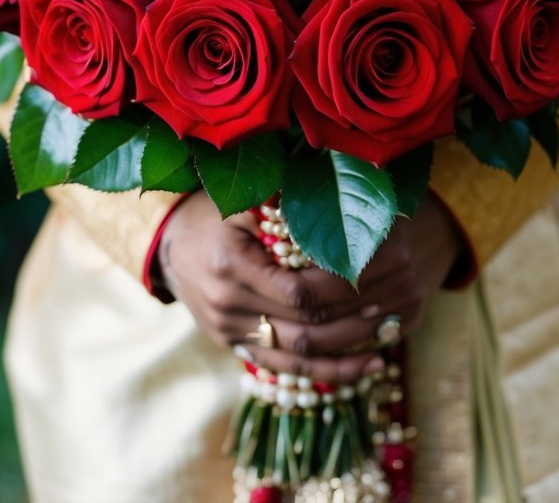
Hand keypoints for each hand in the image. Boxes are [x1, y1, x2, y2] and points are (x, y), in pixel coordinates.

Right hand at [157, 190, 462, 382]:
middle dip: (349, 324)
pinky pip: (282, 369)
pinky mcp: (233, 345)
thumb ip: (282, 202)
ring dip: (342, 355)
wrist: (170, 245)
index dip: (338, 292)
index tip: (371, 282)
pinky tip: (358, 370)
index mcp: (231, 265)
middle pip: (300, 329)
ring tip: (383, 347)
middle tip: (388, 312)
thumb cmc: (214, 214)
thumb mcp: (242, 200)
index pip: (296, 292)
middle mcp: (228, 304)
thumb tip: (332, 185)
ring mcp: (229, 330)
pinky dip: (322, 372)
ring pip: (294, 357)